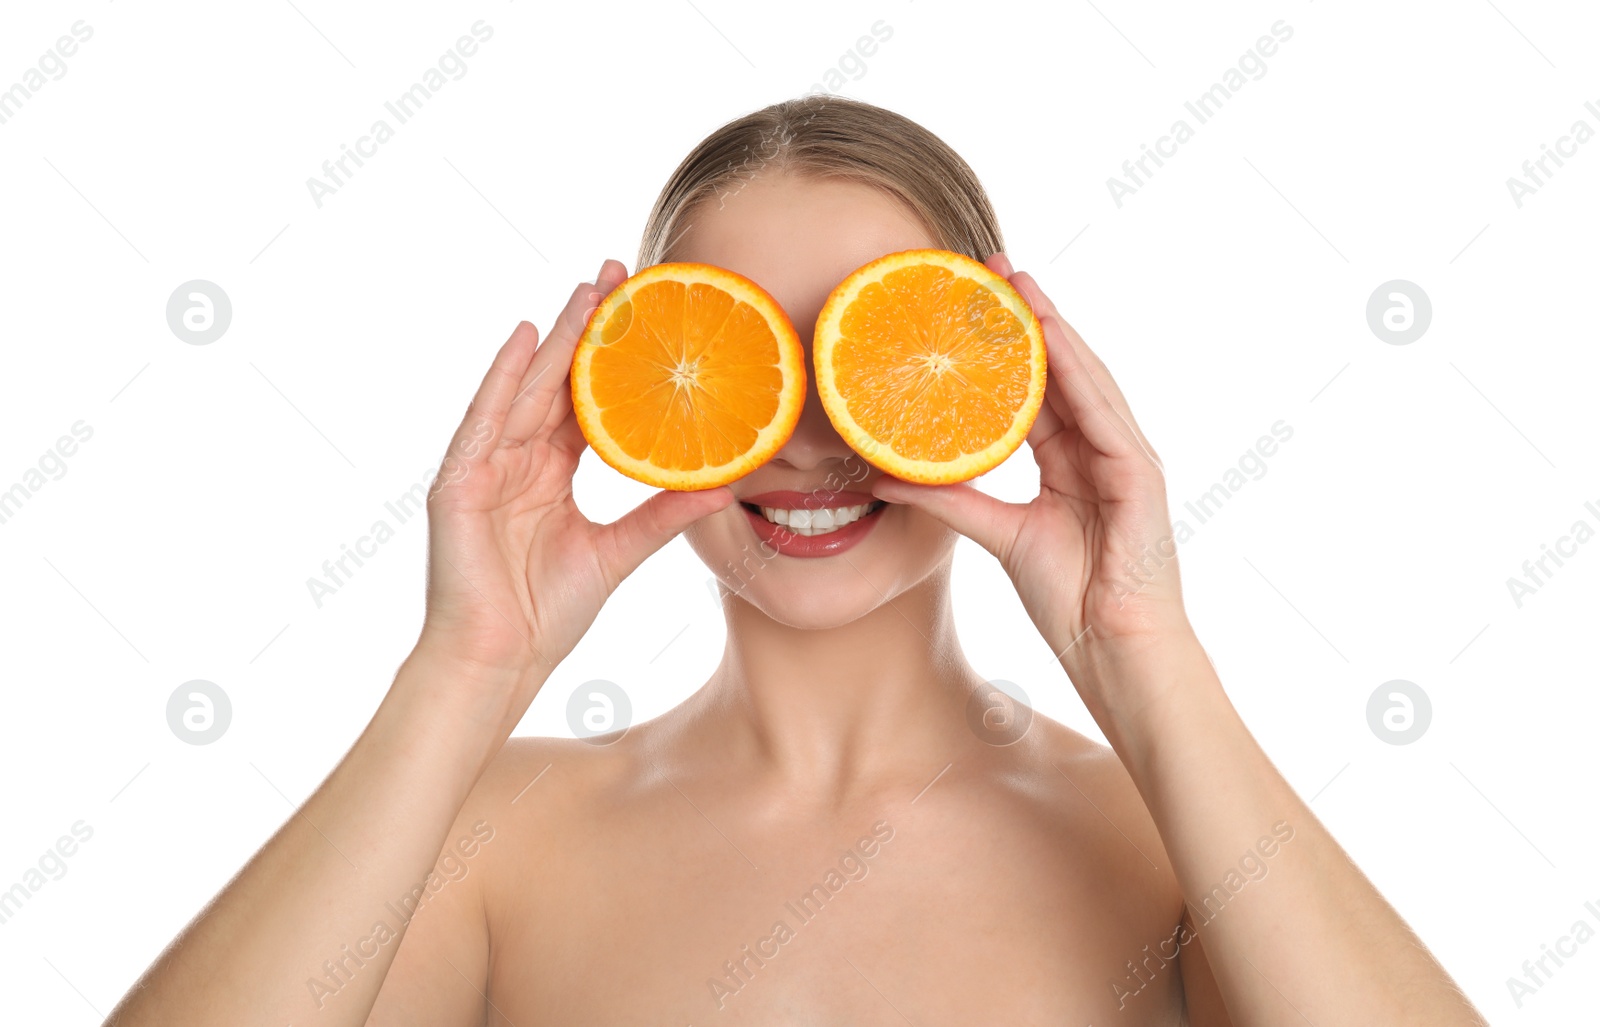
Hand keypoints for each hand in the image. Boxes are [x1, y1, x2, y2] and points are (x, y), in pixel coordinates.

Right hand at [413, 260, 734, 706]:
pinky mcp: (458, 482)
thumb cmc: (546, 615)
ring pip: (526, 388)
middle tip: (620, 272)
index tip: (646, 315)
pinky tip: (528, 337)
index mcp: (550, 474)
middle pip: (557, 381)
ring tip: (590, 290)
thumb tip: (723, 488)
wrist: (499, 662)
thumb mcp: (618, 554)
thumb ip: (662, 516)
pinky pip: (484, 419)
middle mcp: (517, 460)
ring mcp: (484, 467)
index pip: (586, 401)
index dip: (613, 360)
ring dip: (558, 337)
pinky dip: (504, 377)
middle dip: (588, 328)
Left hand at [868, 253, 1190, 672]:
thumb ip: (951, 500)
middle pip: (1062, 369)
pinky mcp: (1139, 473)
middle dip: (1030, 316)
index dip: (1008, 345)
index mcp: (1071, 462)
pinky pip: (1103, 411)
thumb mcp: (999, 535)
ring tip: (1018, 283)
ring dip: (1052, 327)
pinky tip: (1050, 336)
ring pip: (1085, 378)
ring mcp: (1125, 457)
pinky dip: (1075, 371)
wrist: (1113, 650)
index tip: (973, 301)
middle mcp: (1100, 450)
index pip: (1037, 388)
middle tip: (992, 266)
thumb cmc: (1069, 601)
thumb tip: (887, 475)